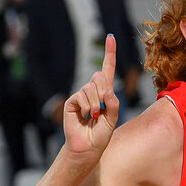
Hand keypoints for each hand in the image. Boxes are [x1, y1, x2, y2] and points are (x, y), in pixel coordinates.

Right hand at [62, 34, 119, 155]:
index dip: (109, 53)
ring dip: (96, 104)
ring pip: (91, 87)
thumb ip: (114, 103)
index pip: (107, 69)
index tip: (110, 37)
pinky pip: (82, 96)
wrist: (87, 148)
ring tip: (94, 117)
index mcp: (105, 93)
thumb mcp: (113, 119)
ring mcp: (81, 95)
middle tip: (102, 110)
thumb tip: (107, 90)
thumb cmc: (101, 135)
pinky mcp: (72, 101)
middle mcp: (92, 91)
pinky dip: (88, 107)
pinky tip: (86, 117)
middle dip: (104, 92)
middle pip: (100, 76)